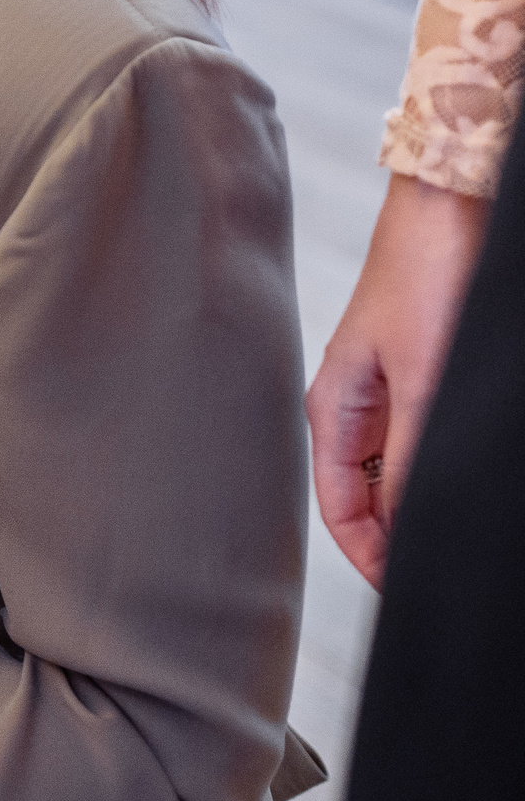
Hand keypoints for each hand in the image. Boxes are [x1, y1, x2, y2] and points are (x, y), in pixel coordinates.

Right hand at [308, 171, 489, 585]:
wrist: (451, 205)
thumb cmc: (423, 274)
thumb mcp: (423, 376)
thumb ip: (416, 454)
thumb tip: (415, 525)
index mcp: (333, 407)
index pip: (340, 508)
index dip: (369, 558)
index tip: (405, 594)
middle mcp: (356, 406)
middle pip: (368, 498)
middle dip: (397, 540)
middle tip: (438, 569)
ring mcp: (390, 391)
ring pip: (399, 473)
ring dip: (420, 505)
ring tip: (457, 529)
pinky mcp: (424, 374)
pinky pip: (423, 443)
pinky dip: (439, 470)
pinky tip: (467, 479)